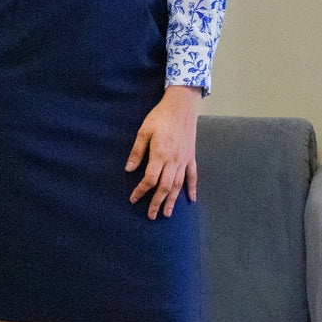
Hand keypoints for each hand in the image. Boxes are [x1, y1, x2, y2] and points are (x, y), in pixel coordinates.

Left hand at [125, 86, 200, 218]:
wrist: (182, 105)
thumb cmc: (160, 116)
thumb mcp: (144, 131)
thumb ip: (137, 152)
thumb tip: (128, 169)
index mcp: (160, 154)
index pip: (149, 179)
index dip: (141, 191)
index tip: (133, 199)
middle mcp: (173, 160)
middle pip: (165, 187)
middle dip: (157, 202)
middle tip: (151, 216)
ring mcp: (184, 159)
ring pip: (179, 185)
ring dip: (172, 200)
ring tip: (167, 213)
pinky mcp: (191, 156)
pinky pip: (193, 175)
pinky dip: (192, 188)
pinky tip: (191, 199)